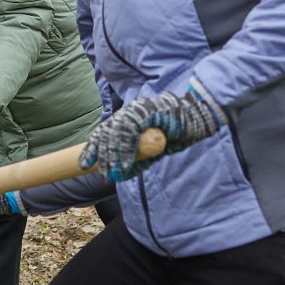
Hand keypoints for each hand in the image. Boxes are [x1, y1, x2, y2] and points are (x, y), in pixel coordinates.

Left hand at [78, 86, 223, 181]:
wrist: (199, 117)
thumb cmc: (178, 132)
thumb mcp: (153, 149)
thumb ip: (138, 159)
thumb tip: (123, 175)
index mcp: (128, 117)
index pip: (104, 132)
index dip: (92, 148)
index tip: (84, 165)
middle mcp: (129, 111)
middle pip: (106, 132)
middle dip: (100, 154)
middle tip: (100, 173)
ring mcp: (138, 109)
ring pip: (115, 132)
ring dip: (112, 156)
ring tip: (112, 173)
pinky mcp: (147, 111)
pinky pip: (130, 132)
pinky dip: (126, 151)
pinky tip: (125, 166)